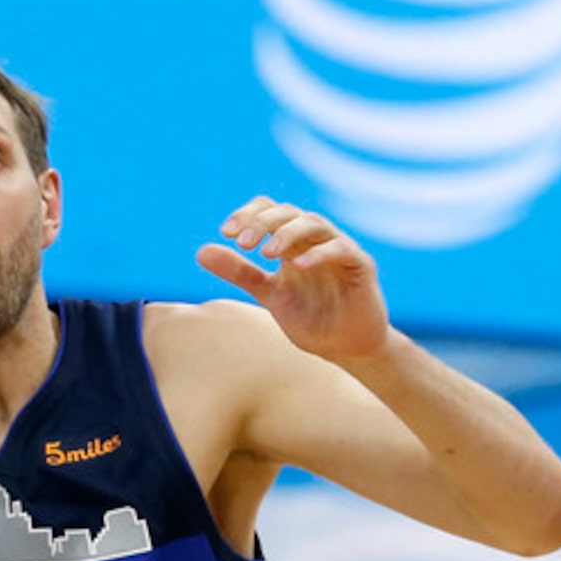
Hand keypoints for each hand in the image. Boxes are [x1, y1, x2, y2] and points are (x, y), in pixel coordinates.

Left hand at [197, 197, 390, 361]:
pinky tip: (298, 265)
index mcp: (293, 243)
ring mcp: (340, 249)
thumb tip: (200, 252)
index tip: (227, 233)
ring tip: (266, 253)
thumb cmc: (312, 320)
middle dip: (263, 223)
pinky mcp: (361, 266)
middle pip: (289, 212)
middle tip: (243, 244)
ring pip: (314, 223)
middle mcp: (316, 240)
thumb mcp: (269, 295)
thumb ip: (239, 272)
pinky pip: (341, 248)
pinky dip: (320, 253)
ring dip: (288, 233)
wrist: (346, 349)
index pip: (270, 210)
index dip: (248, 214)